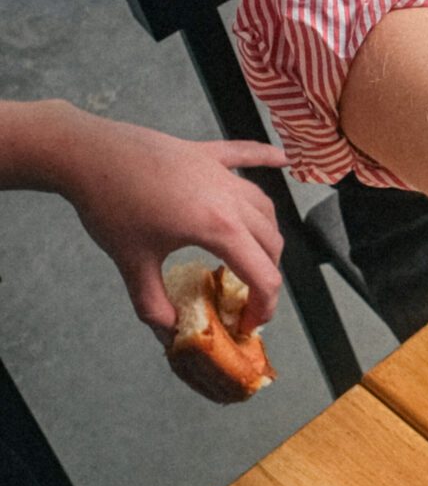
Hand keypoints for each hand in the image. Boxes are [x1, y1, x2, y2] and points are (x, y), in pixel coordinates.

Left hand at [53, 108, 289, 336]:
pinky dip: (265, 157)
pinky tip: (283, 158)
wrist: (86, 154)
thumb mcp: (132, 263)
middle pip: (271, 243)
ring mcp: (219, 172)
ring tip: (256, 254)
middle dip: (267, 275)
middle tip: (248, 296)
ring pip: (263, 207)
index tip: (249, 322)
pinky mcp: (204, 153)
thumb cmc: (109, 204)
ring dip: (267, 234)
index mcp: (218, 228)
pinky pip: (244, 154)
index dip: (263, 307)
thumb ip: (153, 304)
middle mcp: (229, 199)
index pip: (263, 276)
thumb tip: (168, 333)